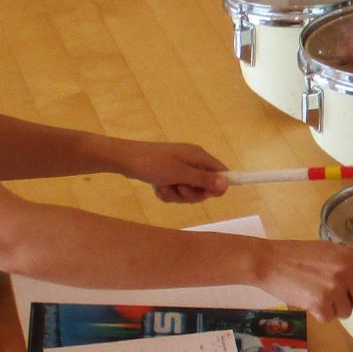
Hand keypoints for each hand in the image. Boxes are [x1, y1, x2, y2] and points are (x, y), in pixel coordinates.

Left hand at [113, 139, 228, 203]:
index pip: (221, 172)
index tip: (206, 194)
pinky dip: (167, 192)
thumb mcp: (180, 174)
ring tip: (164, 187)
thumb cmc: (154, 164)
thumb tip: (227, 184)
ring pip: (189, 191)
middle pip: (204, 186)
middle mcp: (192, 161)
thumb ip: (203, 180)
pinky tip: (157, 188)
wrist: (125, 160)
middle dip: (191, 193)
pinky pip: (176, 190)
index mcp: (198, 156)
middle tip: (179, 189)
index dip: (217, 186)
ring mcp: (180, 168)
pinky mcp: (169, 175)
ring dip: (177, 194)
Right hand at [252, 240, 352, 323]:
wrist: (269, 261)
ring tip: (317, 293)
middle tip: (343, 300)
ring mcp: (333, 287)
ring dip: (334, 308)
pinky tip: (309, 299)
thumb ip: (348, 265)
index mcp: (349, 255)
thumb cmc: (296, 256)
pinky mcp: (320, 303)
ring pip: (348, 312)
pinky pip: (330, 318)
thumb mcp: (328, 251)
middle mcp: (345, 270)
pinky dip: (320, 314)